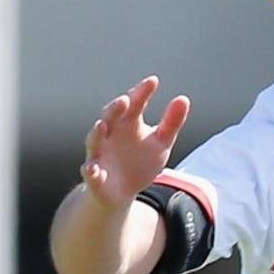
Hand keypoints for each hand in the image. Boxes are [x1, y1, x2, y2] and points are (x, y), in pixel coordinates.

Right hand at [80, 77, 190, 210]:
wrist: (123, 192)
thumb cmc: (140, 161)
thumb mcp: (161, 142)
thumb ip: (171, 122)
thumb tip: (183, 98)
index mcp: (128, 123)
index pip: (134, 104)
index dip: (141, 93)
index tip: (153, 81)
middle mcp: (110, 134)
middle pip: (110, 117)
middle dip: (115, 109)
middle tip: (125, 100)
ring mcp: (100, 154)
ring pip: (95, 141)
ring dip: (97, 133)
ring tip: (102, 125)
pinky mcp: (95, 176)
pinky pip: (90, 172)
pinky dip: (90, 170)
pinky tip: (92, 169)